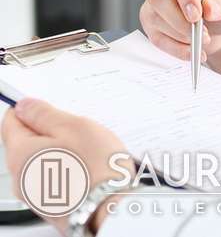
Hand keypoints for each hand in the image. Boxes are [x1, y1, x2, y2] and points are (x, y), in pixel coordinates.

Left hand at [1, 99, 133, 234]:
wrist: (113, 211)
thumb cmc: (96, 170)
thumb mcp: (74, 127)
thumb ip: (44, 114)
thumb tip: (25, 106)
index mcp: (20, 153)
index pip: (11, 121)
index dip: (29, 109)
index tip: (46, 106)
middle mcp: (21, 178)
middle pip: (28, 143)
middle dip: (51, 133)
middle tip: (79, 130)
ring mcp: (36, 195)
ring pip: (44, 162)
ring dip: (63, 152)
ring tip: (90, 152)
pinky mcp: (53, 206)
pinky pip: (56, 179)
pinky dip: (70, 170)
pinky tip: (90, 170)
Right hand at [140, 0, 220, 83]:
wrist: (220, 26)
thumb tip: (209, 8)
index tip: (197, 14)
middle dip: (180, 20)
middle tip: (202, 34)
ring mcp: (154, 3)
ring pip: (156, 18)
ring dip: (181, 35)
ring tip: (204, 41)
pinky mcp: (151, 24)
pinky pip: (157, 38)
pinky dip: (176, 49)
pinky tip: (193, 52)